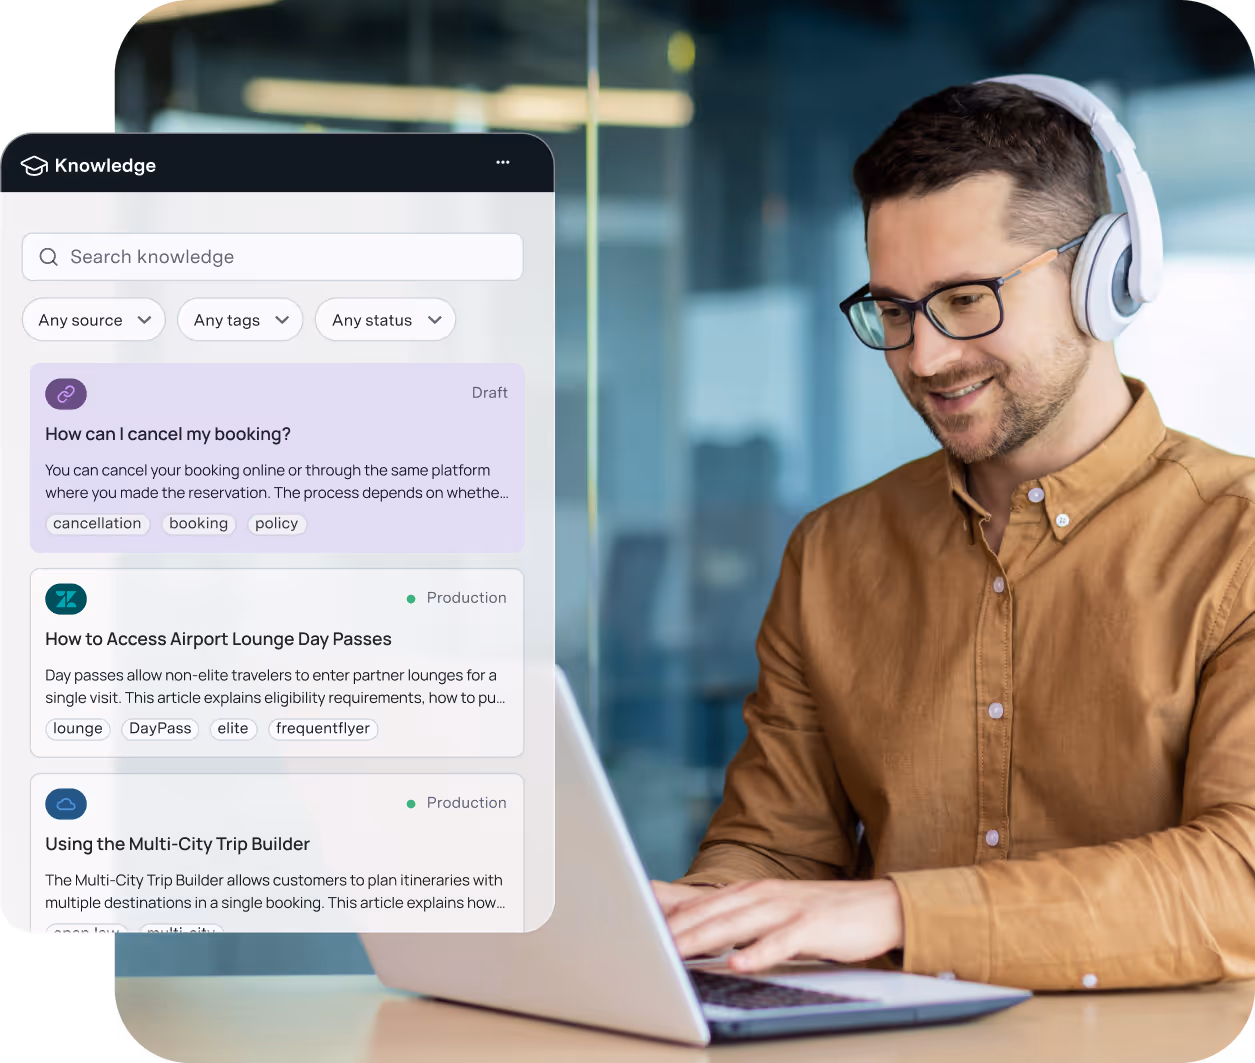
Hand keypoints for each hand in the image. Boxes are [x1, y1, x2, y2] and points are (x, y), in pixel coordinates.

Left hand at [658, 879, 904, 973]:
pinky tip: (739, 962)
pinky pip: (780, 941)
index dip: (662, 913)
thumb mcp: (767, 910)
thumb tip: (684, 918)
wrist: (877, 907)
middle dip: (673, 929)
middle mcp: (761, 895)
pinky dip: (758, 951)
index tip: (626, 921)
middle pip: (709, 912)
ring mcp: (786, 908)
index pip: (697, 902)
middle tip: (640, 944)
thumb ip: (726, 914)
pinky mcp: (811, 926)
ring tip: (674, 952)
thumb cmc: (815, 914)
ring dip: (703, 938)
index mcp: (747, 892)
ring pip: (736, 923)